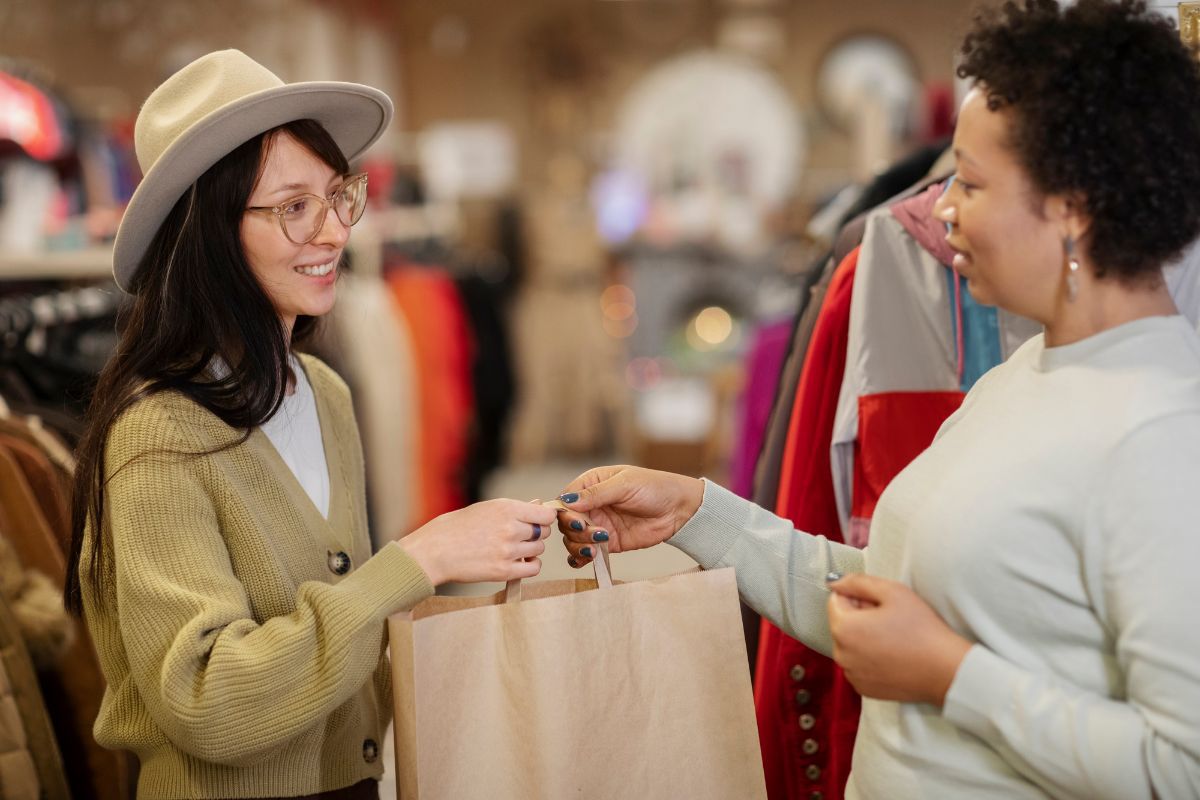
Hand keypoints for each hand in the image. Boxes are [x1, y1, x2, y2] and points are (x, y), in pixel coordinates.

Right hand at [398, 499, 558, 585]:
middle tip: (520, 536)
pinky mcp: (504, 571)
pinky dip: (530, 566)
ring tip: (512, 549)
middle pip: (544, 532)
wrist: (434, 551)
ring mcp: (508, 551)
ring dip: (530, 550)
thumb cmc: (456, 527)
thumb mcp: (485, 509)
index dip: (545, 517)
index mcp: (506, 508)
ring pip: (538, 550)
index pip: (546, 514)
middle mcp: (510, 528)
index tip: (539, 521)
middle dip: (536, 533)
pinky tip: (518, 562)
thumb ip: (514, 509)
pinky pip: (533, 569)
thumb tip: (539, 504)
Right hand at [554, 465, 702, 568]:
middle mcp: (591, 505)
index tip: (576, 520)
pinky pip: (586, 552)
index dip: (564, 512)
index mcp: (591, 484)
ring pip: (573, 539)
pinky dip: (581, 557)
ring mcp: (598, 525)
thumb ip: (596, 493)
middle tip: (594, 532)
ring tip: (597, 545)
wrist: (679, 510)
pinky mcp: (608, 543)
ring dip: (579, 545)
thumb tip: (567, 501)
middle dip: (575, 530)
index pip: (564, 500)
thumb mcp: (624, 484)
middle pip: (566, 522)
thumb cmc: (655, 488)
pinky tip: (588, 558)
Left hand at [826, 573, 972, 705]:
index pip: (836, 600)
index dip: (858, 596)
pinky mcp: (863, 688)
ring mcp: (851, 674)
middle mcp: (841, 654)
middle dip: (860, 617)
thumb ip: (857, 582)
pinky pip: (858, 664)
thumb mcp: (892, 591)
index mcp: (843, 628)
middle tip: (890, 620)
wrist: (945, 670)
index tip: (880, 604)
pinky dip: (869, 658)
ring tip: (893, 639)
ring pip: (849, 644)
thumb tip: (834, 582)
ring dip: (863, 638)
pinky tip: (892, 656)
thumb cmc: (921, 629)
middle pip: (841, 623)